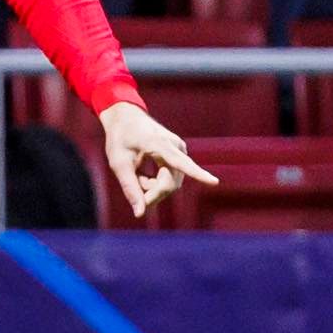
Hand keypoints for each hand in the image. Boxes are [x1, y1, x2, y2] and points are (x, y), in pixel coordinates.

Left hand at [102, 101, 215, 218]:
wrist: (126, 118)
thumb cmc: (120, 139)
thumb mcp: (118, 163)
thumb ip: (130, 188)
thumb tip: (140, 214)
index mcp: (158, 143)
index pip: (180, 162)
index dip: (197, 174)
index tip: (214, 182)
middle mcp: (175, 146)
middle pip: (170, 184)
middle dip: (152, 193)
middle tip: (133, 190)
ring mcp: (180, 151)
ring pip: (171, 184)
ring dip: (152, 187)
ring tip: (137, 174)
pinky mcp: (180, 156)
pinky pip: (171, 179)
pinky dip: (156, 181)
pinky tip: (143, 171)